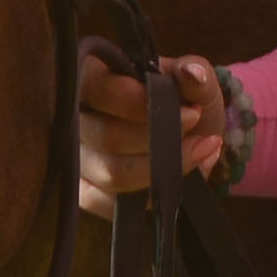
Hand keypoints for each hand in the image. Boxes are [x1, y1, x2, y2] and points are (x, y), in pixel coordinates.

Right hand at [76, 45, 227, 205]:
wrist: (191, 132)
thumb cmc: (184, 98)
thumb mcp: (193, 79)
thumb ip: (193, 72)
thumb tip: (193, 74)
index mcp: (91, 78)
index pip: (96, 88)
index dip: (137, 101)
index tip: (188, 110)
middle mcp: (75, 119)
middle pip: (108, 137)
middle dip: (162, 137)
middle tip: (197, 126)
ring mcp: (78, 158)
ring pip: (113, 174)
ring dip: (164, 167)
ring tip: (201, 149)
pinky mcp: (86, 192)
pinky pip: (109, 204)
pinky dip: (152, 195)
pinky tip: (181, 179)